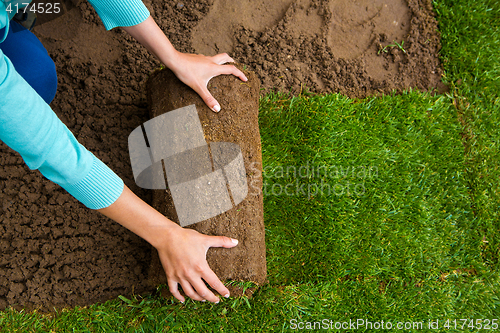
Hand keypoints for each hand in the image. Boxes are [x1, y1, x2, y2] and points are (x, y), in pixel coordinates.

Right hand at [98, 186, 238, 303]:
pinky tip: (183, 300)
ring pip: (190, 293)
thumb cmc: (187, 237)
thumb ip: (221, 241)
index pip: (214, 283)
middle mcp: (190, 274)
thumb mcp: (205, 239)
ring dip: (198, 298)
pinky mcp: (170, 276)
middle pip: (203, 292)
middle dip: (211, 298)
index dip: (222, 290)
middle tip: (216, 300)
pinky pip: (174, 290)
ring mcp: (180, 276)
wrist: (167, 236)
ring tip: (203, 299)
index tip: (226, 295)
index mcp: (201, 267)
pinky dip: (179, 297)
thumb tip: (235, 241)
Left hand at [122, 17, 246, 112]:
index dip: (240, 74)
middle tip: (235, 65)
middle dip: (232, 61)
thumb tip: (217, 109)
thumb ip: (208, 98)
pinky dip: (211, 62)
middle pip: (225, 57)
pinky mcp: (197, 58)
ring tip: (222, 67)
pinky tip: (205, 68)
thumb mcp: (198, 87)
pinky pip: (207, 59)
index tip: (245, 79)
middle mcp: (210, 61)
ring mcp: (203, 58)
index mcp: (214, 68)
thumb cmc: (186, 73)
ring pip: (216, 57)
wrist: (174, 60)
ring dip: (222, 61)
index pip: (231, 70)